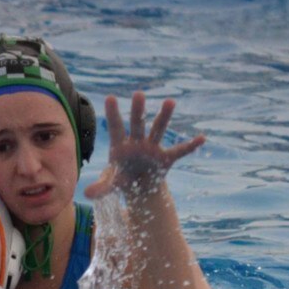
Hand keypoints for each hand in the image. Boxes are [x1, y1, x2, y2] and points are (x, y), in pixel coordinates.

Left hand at [84, 91, 204, 199]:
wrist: (139, 187)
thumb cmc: (120, 179)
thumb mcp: (110, 184)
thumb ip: (100, 188)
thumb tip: (86, 195)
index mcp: (120, 146)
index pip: (115, 128)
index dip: (113, 114)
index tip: (110, 98)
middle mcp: (137, 142)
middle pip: (137, 124)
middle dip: (138, 111)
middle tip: (139, 94)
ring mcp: (152, 148)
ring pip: (158, 130)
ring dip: (164, 117)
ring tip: (169, 101)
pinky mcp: (165, 158)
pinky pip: (179, 151)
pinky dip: (190, 146)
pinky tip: (201, 139)